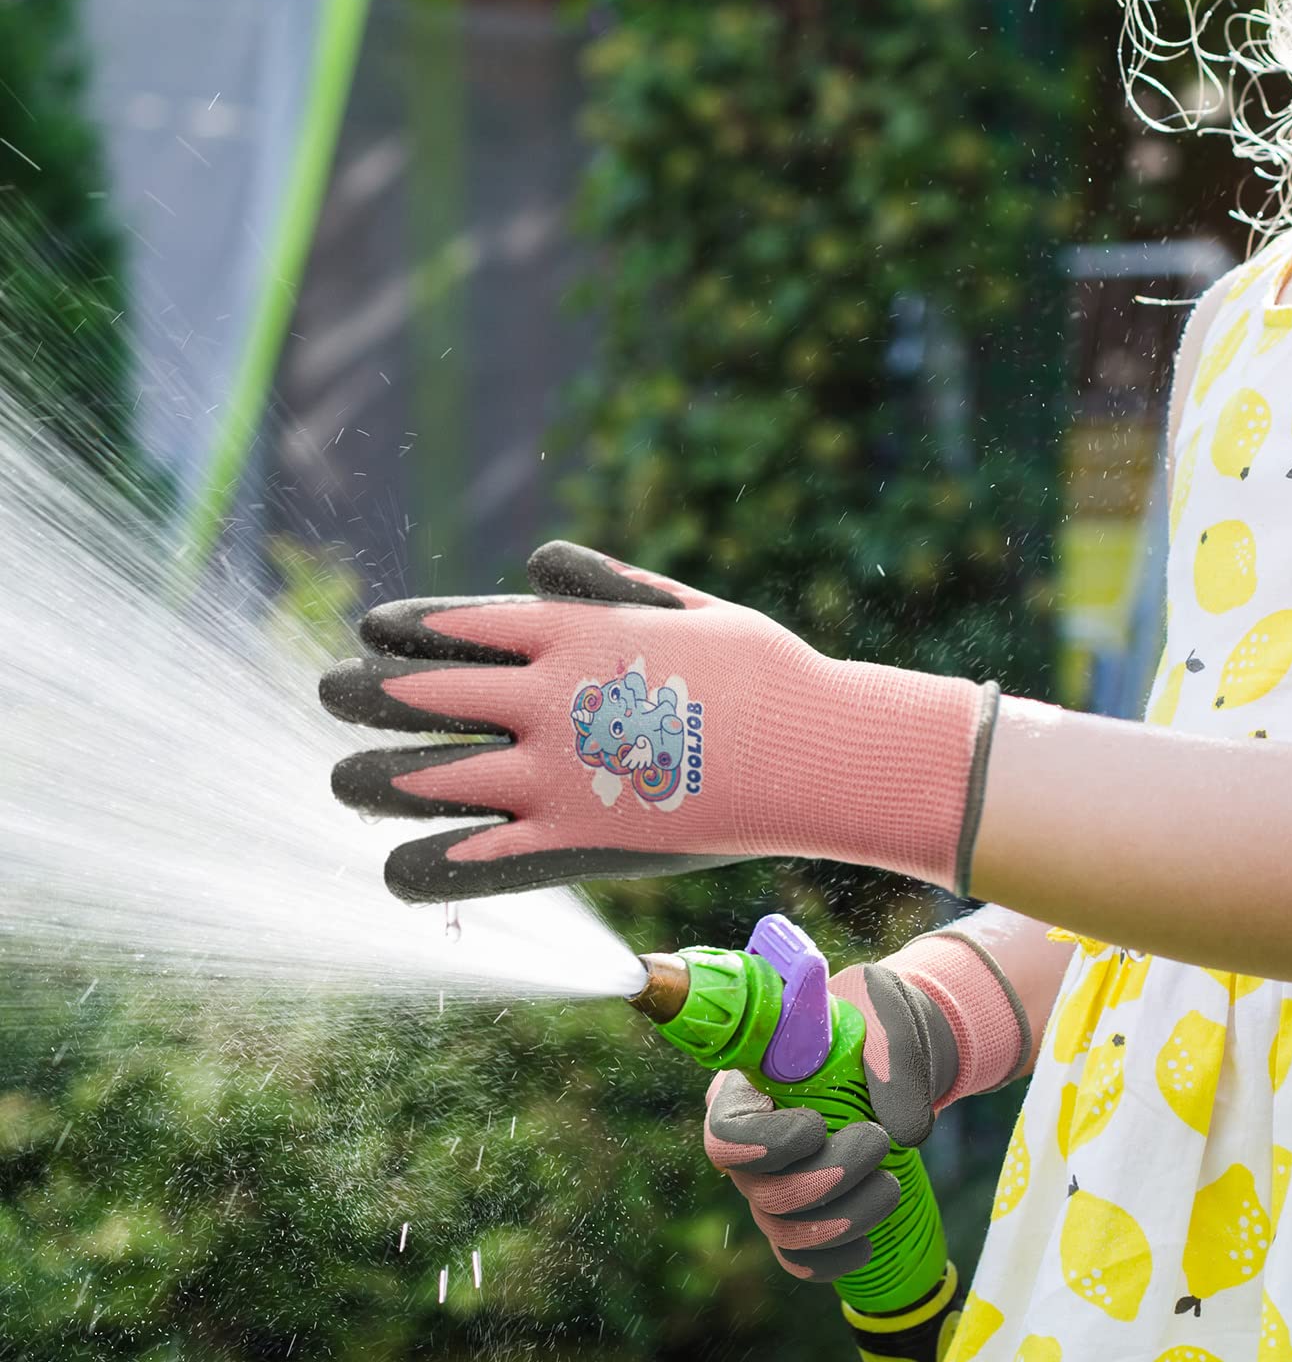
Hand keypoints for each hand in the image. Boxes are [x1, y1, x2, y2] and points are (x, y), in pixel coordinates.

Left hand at [320, 541, 1001, 902]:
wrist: (819, 749)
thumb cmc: (760, 669)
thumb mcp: (682, 606)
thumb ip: (602, 586)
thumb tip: (536, 564)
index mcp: (575, 635)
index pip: (459, 623)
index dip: (403, 626)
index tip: (371, 630)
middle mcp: (551, 700)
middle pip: (423, 694)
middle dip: (363, 693)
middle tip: (331, 694)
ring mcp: (558, 775)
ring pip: (428, 779)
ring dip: (371, 780)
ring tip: (344, 781)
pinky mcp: (577, 843)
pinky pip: (477, 861)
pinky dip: (426, 866)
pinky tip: (395, 868)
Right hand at [703, 960, 959, 1281]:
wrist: (900, 1052)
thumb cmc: (877, 1019)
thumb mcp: (886, 1006)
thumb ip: (893, 1054)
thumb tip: (906, 1131)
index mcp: (748, 1085)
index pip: (725, 1134)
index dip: (764, 1145)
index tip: (817, 1127)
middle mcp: (751, 1142)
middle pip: (761, 1191)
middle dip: (826, 1180)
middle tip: (879, 1142)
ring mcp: (774, 1183)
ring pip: (784, 1230)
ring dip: (842, 1220)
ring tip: (891, 1185)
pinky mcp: (804, 1214)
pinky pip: (800, 1260)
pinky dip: (833, 1260)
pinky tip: (869, 1242)